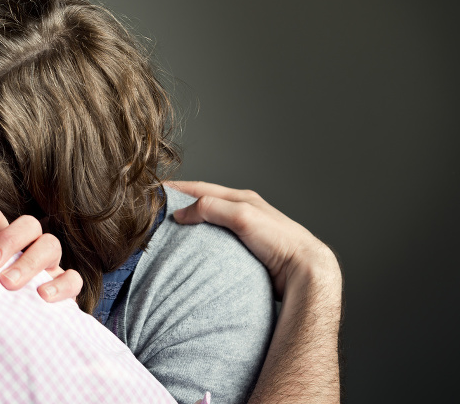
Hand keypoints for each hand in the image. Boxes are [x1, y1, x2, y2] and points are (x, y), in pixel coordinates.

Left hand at [0, 206, 82, 302]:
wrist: (16, 322)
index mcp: (4, 236)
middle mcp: (29, 244)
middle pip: (28, 224)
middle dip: (8, 240)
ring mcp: (49, 264)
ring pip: (50, 245)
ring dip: (30, 261)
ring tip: (8, 283)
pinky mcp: (65, 285)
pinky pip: (73, 278)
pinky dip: (61, 284)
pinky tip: (43, 296)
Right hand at [167, 181, 340, 298]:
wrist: (305, 271)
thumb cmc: (279, 240)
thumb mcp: (242, 216)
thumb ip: (211, 209)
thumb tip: (181, 212)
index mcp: (241, 198)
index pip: (201, 188)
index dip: (177, 188)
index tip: (155, 190)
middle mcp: (242, 212)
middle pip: (204, 204)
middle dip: (181, 204)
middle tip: (156, 211)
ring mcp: (244, 233)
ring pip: (210, 224)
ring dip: (191, 226)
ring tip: (170, 233)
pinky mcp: (247, 252)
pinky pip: (217, 244)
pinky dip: (202, 244)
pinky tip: (193, 253)